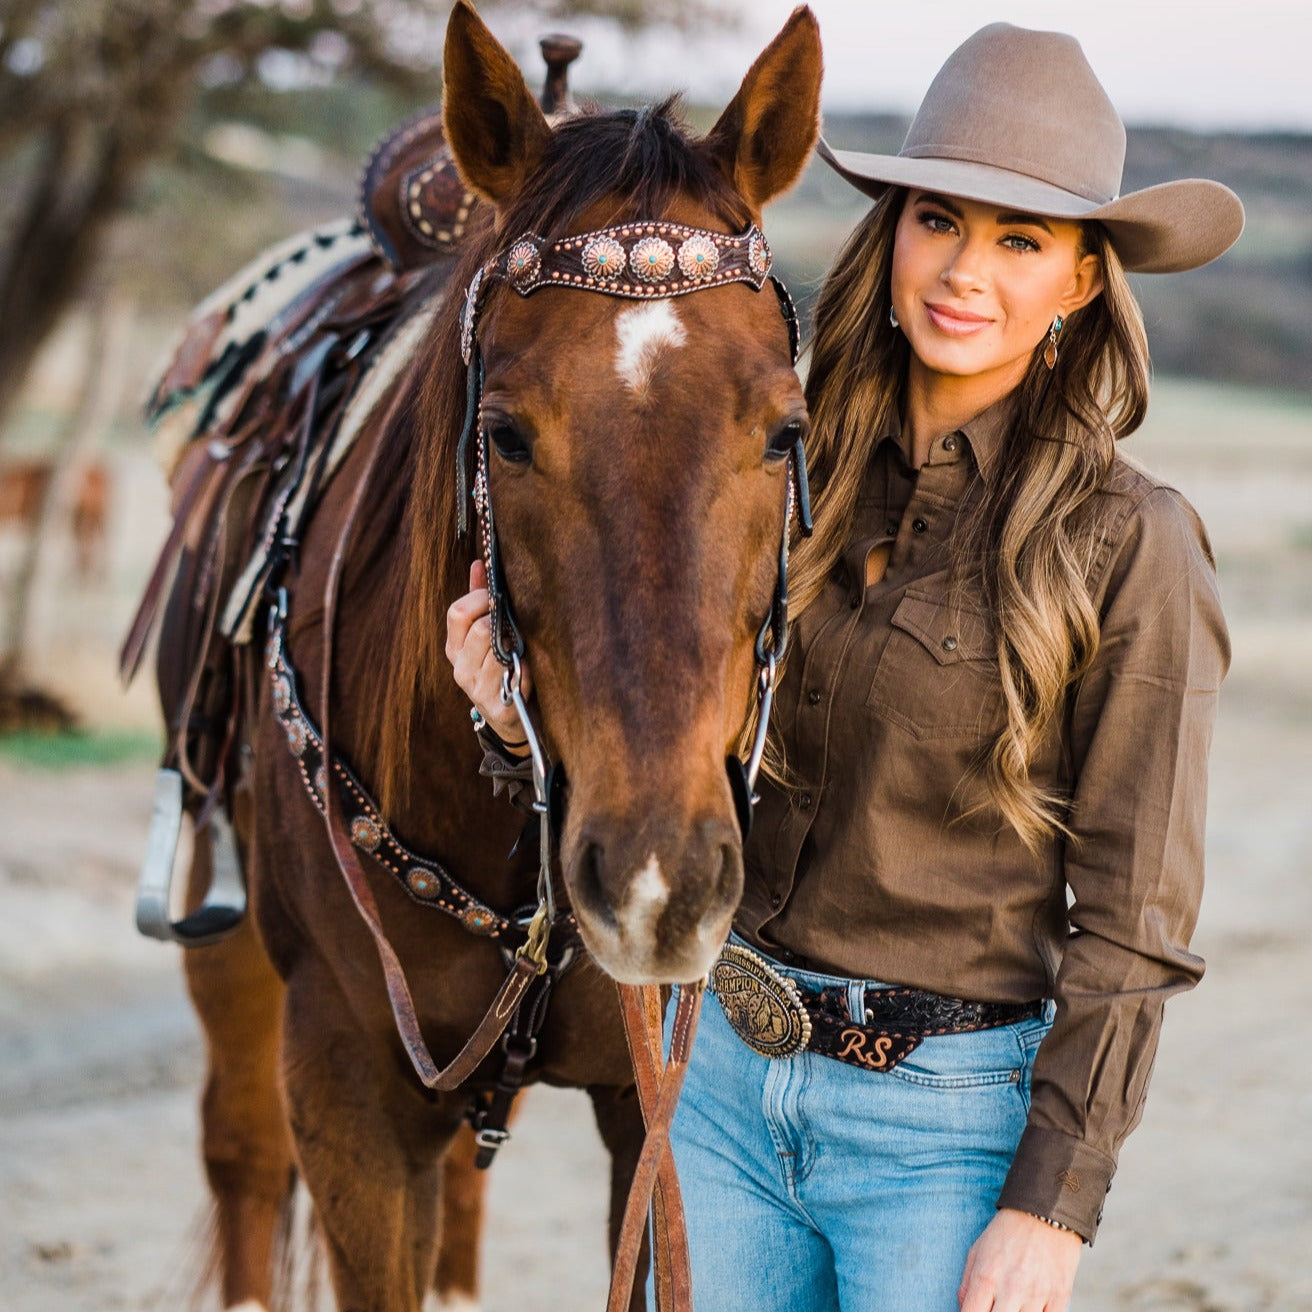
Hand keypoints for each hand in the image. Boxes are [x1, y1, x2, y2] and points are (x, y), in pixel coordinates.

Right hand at [444, 559, 532, 748]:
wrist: (514, 718)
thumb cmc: (502, 667)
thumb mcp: (486, 636)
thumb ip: (480, 599)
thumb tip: (479, 563)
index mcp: (454, 648)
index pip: (458, 613)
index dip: (481, 598)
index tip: (499, 596)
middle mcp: (461, 669)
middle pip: (480, 629)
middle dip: (502, 621)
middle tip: (515, 623)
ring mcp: (477, 690)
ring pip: (499, 651)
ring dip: (516, 645)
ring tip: (522, 646)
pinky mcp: (499, 708)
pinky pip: (517, 674)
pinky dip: (527, 667)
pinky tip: (530, 667)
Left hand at [958, 1208, 1081, 1311]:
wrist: (1045, 1212)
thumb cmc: (1007, 1232)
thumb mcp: (978, 1250)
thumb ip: (967, 1283)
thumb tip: (963, 1308)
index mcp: (986, 1277)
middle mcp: (1011, 1289)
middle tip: (995, 1306)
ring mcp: (1037, 1295)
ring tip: (1013, 1303)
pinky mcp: (1060, 1297)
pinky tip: (1032, 1306)